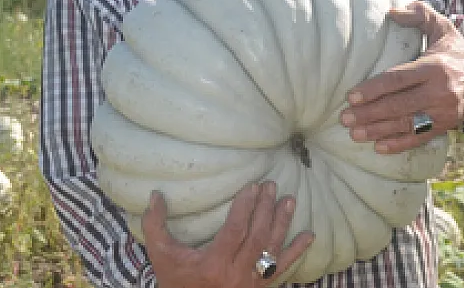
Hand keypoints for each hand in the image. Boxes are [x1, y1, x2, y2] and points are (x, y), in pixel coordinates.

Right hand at [142, 181, 313, 287]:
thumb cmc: (174, 281)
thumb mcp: (161, 254)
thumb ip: (155, 224)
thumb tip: (155, 195)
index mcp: (213, 264)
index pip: (235, 231)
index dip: (245, 208)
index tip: (252, 187)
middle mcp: (236, 275)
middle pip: (257, 238)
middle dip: (265, 210)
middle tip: (271, 186)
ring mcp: (250, 283)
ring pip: (271, 251)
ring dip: (282, 224)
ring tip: (289, 201)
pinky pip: (281, 269)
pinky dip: (296, 252)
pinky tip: (309, 236)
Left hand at [339, 0, 463, 153]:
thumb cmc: (457, 52)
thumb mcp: (443, 28)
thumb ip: (420, 16)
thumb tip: (392, 11)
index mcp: (433, 67)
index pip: (398, 79)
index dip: (374, 89)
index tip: (352, 96)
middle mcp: (438, 91)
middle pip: (398, 105)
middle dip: (370, 113)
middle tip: (344, 118)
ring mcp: (442, 112)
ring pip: (406, 124)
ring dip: (379, 131)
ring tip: (355, 134)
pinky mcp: (445, 126)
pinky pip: (420, 137)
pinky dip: (400, 144)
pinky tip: (379, 148)